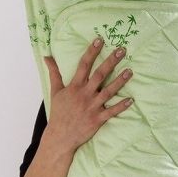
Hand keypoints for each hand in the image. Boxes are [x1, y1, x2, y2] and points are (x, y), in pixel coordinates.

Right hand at [42, 37, 133, 153]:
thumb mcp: (55, 91)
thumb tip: (46, 57)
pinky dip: (121, 106)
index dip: (92, 52)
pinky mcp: (98, 119)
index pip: (84, 65)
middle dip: (111, 61)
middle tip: (122, 50)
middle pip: (100, 74)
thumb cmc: (58, 113)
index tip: (100, 40)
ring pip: (109, 91)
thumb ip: (54, 73)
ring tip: (130, 71)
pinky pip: (112, 111)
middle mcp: (84, 94)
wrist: (60, 136)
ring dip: (120, 81)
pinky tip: (131, 99)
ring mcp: (92, 106)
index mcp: (74, 86)